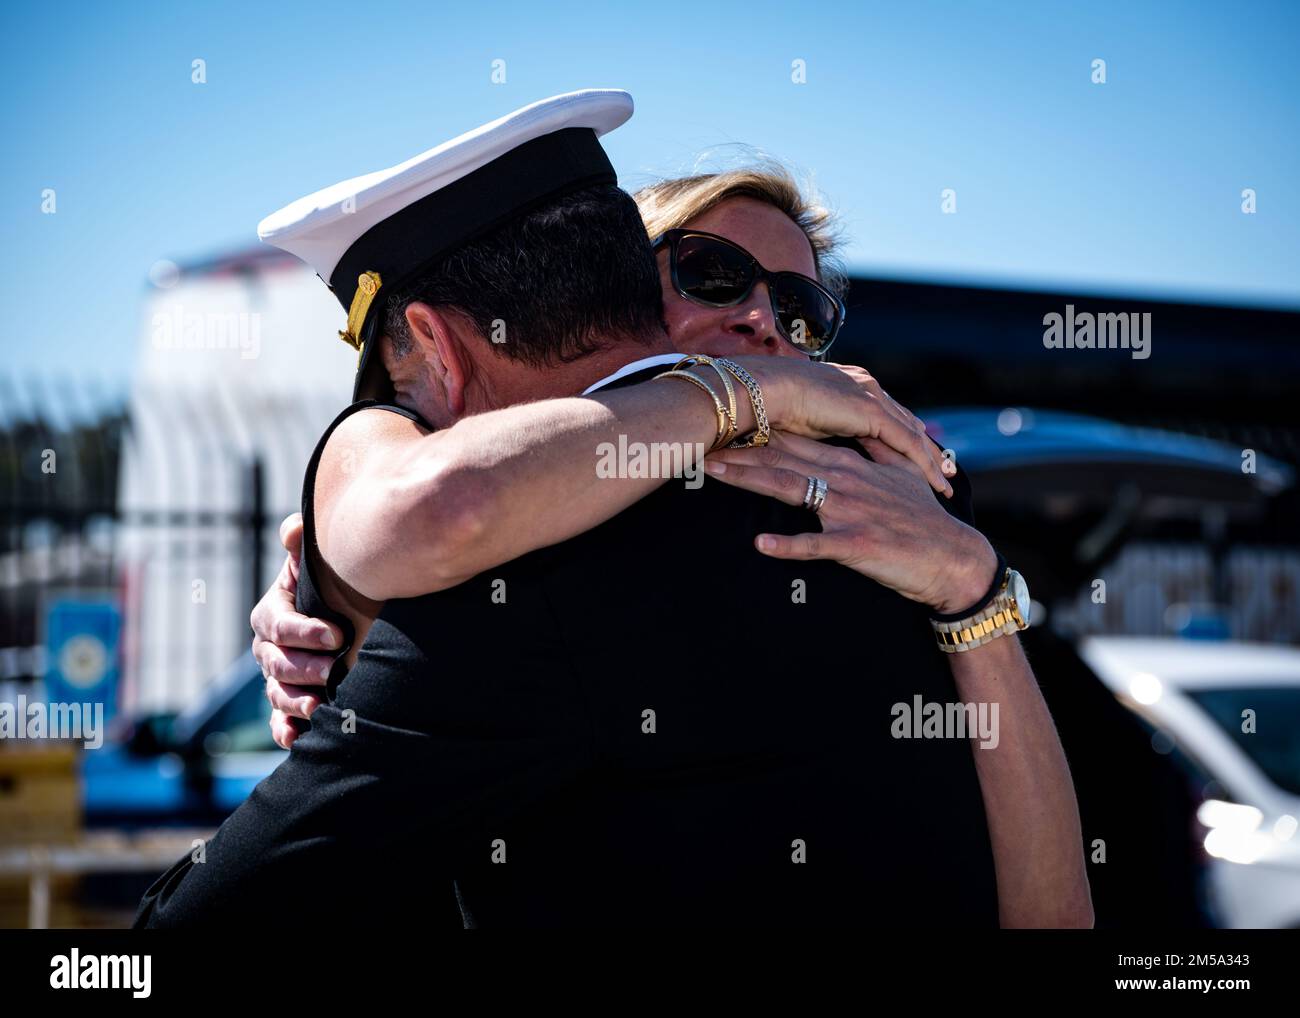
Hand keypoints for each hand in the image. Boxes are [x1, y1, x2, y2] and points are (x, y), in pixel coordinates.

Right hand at [250, 513, 343, 748]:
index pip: (276, 624)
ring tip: (320, 706)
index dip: (302, 631)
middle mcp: (270, 647)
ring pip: (277, 693)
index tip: (337, 635)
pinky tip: (298, 738)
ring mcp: (280, 678)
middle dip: (303, 667)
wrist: (363, 611)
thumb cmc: (340, 583)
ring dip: (296, 701)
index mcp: (273, 612)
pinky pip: (281, 721)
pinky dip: (286, 731)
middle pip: (275, 663)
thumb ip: (306, 544)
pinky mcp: (292, 702)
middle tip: (334, 670)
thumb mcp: (323, 562)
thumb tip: (292, 530)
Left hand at [704, 431, 997, 613]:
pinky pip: (816, 545)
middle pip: (783, 460)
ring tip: (715, 475)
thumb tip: (864, 432)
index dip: (757, 434)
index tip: (724, 426)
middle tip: (701, 442)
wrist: (953, 557)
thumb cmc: (923, 520)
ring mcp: (849, 510)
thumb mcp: (902, 477)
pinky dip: (788, 545)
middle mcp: (845, 481)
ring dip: (750, 481)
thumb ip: (878, 451)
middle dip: (740, 452)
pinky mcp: (856, 543)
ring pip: (791, 491)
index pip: (795, 443)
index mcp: (850, 465)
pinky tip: (761, 543)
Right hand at [730, 356, 954, 497]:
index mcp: (851, 385)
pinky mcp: (872, 412)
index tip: (917, 453)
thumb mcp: (801, 421)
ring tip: (946, 481)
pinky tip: (936, 481)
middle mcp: (867, 387)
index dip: (902, 434)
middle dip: (925, 446)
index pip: (886, 413)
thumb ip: (816, 430)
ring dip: (931, 459)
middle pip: (906, 421)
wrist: (764, 391)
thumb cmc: (770, 405)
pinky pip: (908, 443)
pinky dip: (924, 463)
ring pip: (913, 433)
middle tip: (944, 469)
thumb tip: (812, 450)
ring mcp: (872, 397)